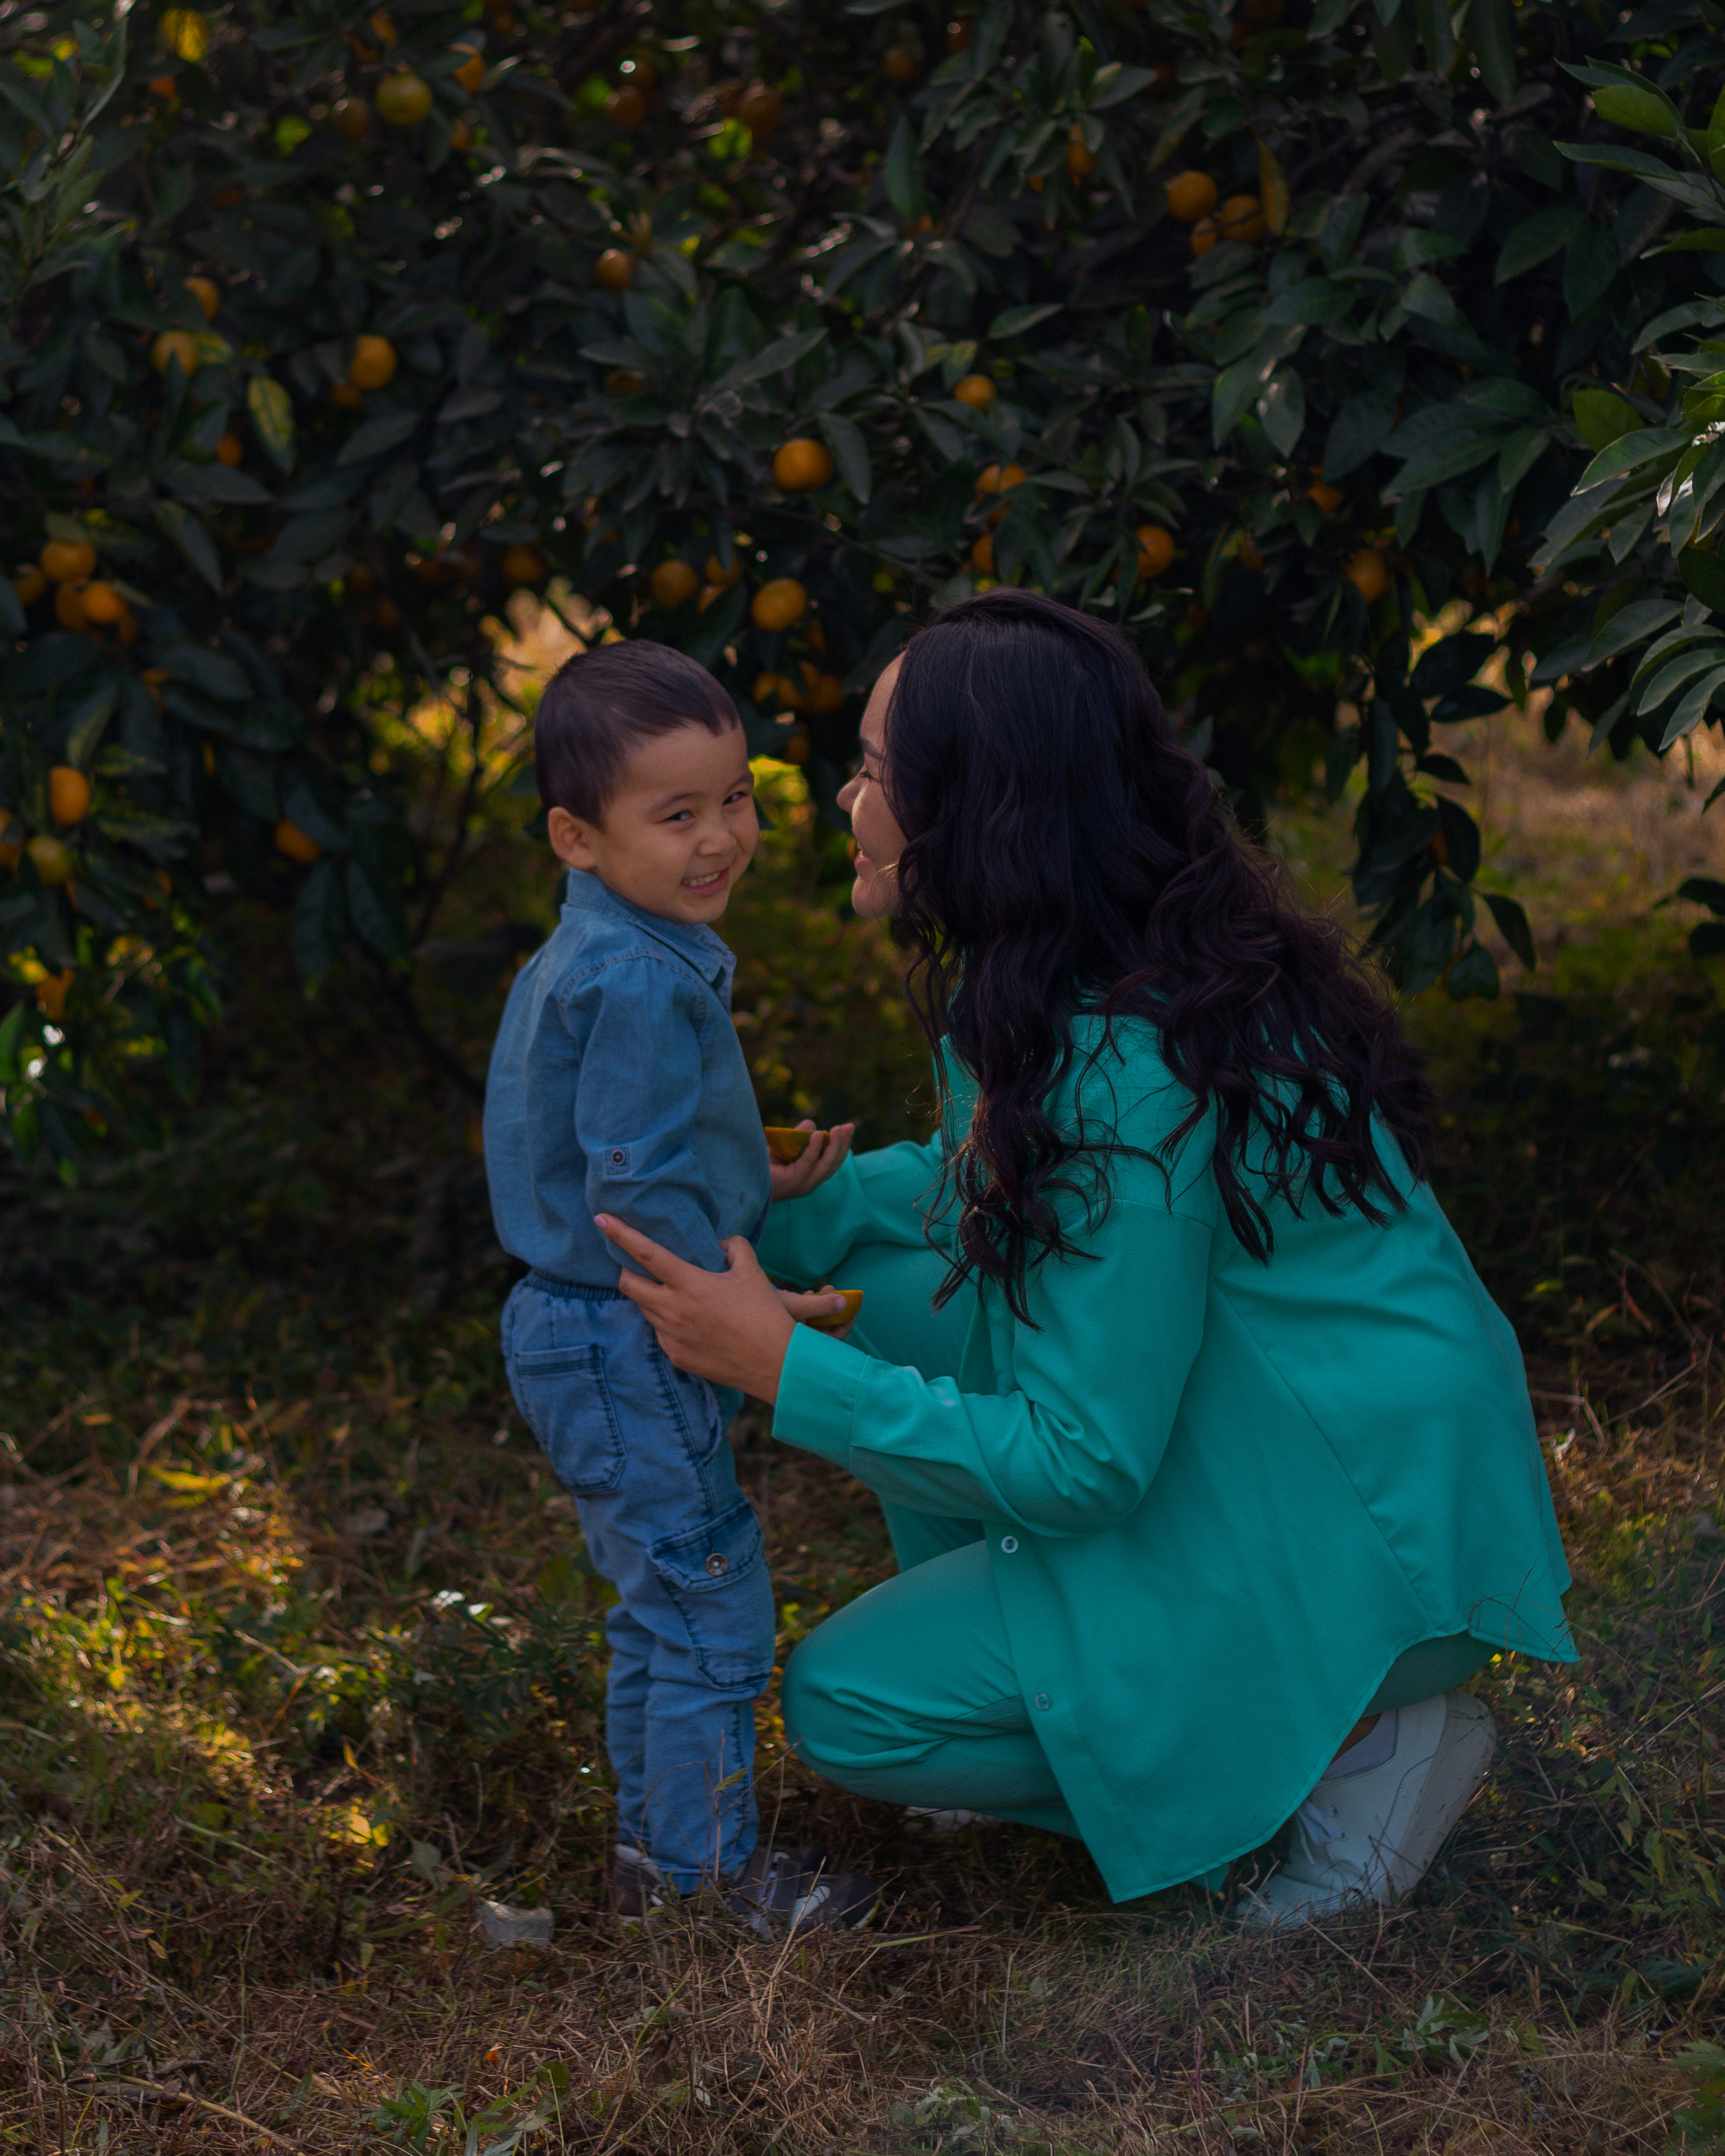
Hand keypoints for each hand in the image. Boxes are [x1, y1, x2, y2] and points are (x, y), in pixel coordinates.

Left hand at [596, 1216, 850, 1401]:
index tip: (600, 1219)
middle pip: (628, 1285)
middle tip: (637, 1267)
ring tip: (674, 1296)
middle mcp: (673, 1311)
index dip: (620, 1234)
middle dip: (625, 1272)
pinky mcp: (676, 1357)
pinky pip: (660, 1334)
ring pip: (644, 1310)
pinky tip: (691, 1324)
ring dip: (650, 1298)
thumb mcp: (752, 1272)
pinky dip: (667, 1323)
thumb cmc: (764, 1316)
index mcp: (690, 1284)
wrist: (774, 1364)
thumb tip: (719, 1245)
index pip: (646, 1253)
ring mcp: (671, 1337)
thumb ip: (734, 1248)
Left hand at [769, 1119, 855, 1202]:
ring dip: (833, 1146)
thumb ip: (799, 1137)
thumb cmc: (763, 1163)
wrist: (742, 1176)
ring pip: (825, 1165)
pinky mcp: (792, 1183)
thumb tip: (812, 1125)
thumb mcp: (785, 1146)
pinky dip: (813, 1149)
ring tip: (838, 1129)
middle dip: (843, 1144)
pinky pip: (807, 1164)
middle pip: (834, 1164)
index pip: (833, 1163)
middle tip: (848, 1126)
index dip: (843, 1145)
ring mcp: (802, 1185)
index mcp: (811, 1177)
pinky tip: (818, 1135)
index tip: (848, 1128)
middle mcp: (810, 1183)